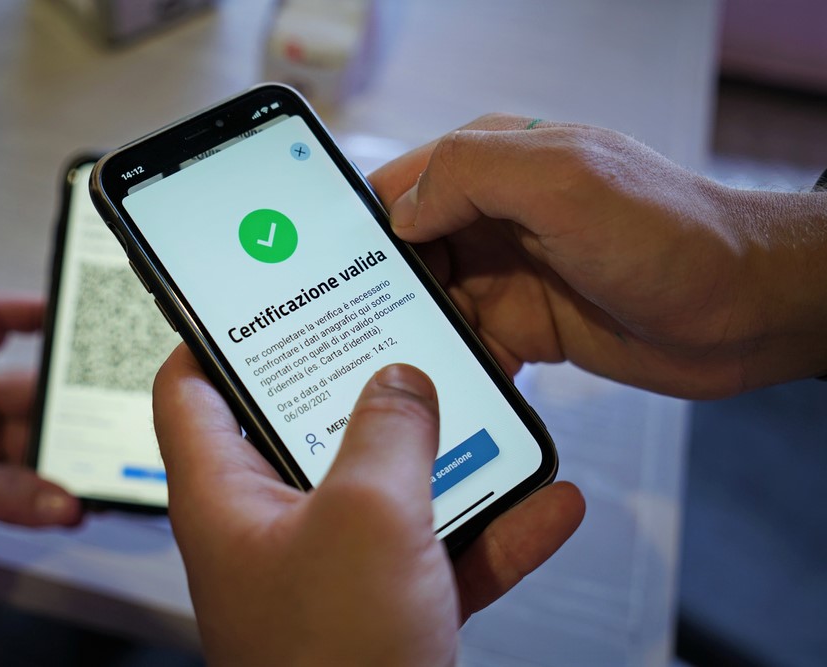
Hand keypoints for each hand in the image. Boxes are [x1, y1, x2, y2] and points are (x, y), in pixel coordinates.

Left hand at [0, 296, 81, 603]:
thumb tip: (62, 500)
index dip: (28, 311)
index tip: (73, 316)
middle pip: (31, 391)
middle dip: (67, 411)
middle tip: (102, 425)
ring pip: (43, 439)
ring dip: (69, 460)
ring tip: (92, 477)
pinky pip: (40, 480)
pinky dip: (62, 493)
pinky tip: (76, 502)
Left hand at [154, 345, 583, 666]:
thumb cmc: (331, 666)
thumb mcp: (366, 519)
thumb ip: (388, 433)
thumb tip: (402, 383)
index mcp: (228, 496)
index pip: (191, 389)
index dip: (216, 331)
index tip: (259, 295)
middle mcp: (272, 527)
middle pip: (305, 428)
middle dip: (363, 386)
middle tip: (402, 338)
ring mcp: (331, 568)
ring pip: (386, 488)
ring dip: (446, 456)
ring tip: (489, 411)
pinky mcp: (384, 607)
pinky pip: (439, 551)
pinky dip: (490, 530)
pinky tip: (546, 506)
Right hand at [371, 114, 826, 396]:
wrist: (746, 310)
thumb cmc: (668, 234)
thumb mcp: (564, 180)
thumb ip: (471, 175)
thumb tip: (400, 216)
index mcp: (494, 164)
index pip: (398, 188)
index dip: (357, 229)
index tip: (319, 275)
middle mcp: (493, 218)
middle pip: (404, 256)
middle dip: (374, 294)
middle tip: (342, 339)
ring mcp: (508, 274)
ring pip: (431, 307)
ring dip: (410, 337)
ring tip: (381, 376)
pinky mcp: (527, 327)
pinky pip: (468, 348)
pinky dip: (451, 368)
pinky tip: (436, 396)